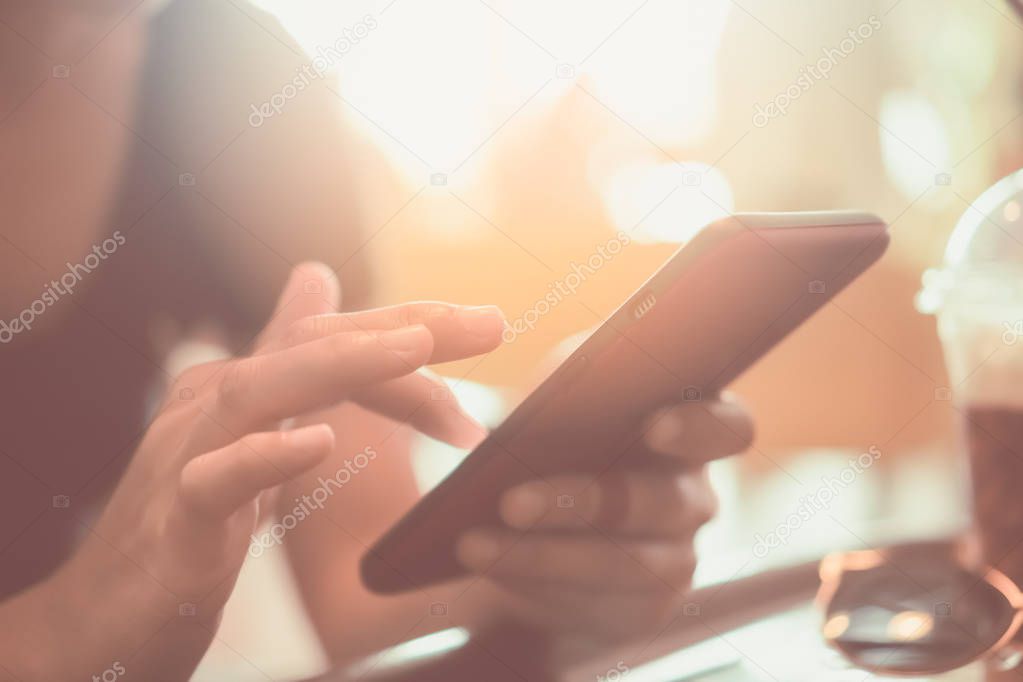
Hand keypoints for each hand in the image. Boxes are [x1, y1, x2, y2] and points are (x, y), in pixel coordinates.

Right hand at [10, 263, 503, 680]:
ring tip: (417, 348)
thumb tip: (316, 274)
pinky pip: (214, 482)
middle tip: (489, 325)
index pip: (334, 341)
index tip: (488, 328)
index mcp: (241, 391)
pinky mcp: (172, 525)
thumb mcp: (252, 437)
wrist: (100, 620)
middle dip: (404, 330)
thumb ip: (289, 366)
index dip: (412, 330)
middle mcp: (211, 408)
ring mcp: (186, 460)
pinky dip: (264, 458)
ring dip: (340, 364)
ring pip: (259, 391)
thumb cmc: (185, 528)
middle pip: (309, 348)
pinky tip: (318, 443)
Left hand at [455, 395, 752, 638]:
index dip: (702, 428)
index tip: (654, 427)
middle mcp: (694, 498)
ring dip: (546, 555)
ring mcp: (676, 559)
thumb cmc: (555, 431)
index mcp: (689, 433)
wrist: (521, 508)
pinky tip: (492, 567)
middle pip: (664, 503)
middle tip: (513, 501)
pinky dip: (537, 586)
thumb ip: (578, 377)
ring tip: (479, 544)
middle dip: (585, 503)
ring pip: (627, 565)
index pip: (731, 427)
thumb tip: (571, 382)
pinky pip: (598, 606)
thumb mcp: (563, 389)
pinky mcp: (641, 610)